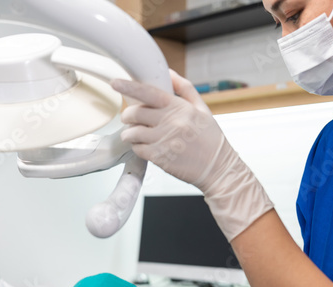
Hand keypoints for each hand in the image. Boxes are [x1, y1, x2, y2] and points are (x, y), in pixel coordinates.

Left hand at [113, 70, 273, 240]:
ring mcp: (163, 141)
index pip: (149, 93)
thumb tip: (168, 72)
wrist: (218, 168)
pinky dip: (137, 147)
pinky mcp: (159, 158)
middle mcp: (170, 122)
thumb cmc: (210, 138)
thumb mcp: (202, 109)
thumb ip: (184, 89)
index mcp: (179, 107)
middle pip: (134, 113)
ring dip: (129, 133)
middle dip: (127, 115)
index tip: (115, 83)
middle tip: (130, 118)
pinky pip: (137, 149)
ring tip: (136, 134)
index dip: (129, 87)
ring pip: (131, 133)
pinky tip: (146, 147)